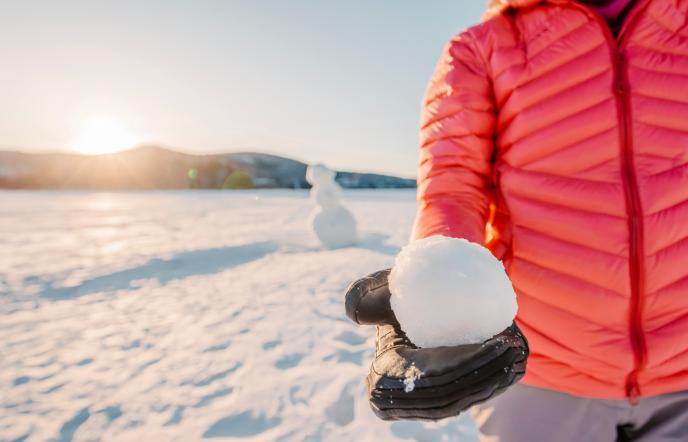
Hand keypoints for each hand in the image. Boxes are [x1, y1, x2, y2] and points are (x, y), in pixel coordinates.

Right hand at [344, 269, 527, 420]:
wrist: (404, 311)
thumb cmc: (393, 296)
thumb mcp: (375, 293)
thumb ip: (363, 297)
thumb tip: (355, 314)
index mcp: (383, 382)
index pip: (430, 377)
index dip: (464, 365)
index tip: (492, 340)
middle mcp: (400, 403)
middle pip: (450, 393)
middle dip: (486, 375)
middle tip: (511, 346)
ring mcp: (422, 408)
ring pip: (462, 400)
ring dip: (494, 381)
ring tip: (516, 354)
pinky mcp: (440, 404)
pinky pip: (468, 398)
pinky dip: (492, 383)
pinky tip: (514, 365)